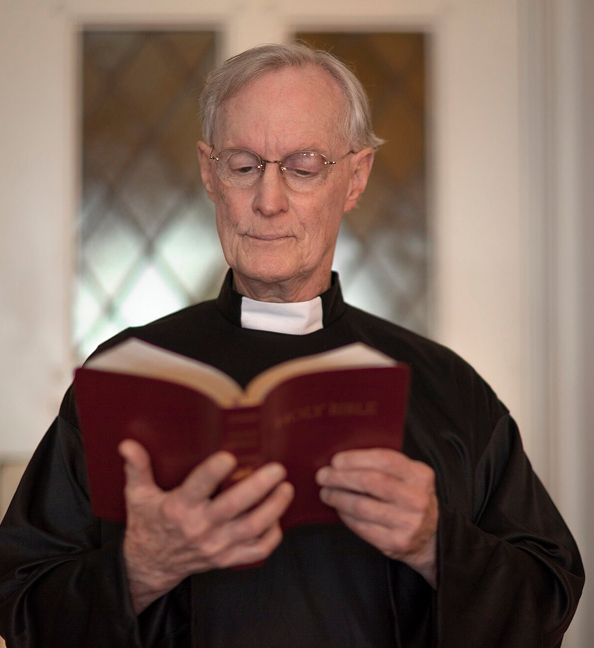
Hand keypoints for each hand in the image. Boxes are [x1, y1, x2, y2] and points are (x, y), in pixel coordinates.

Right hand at [119, 440, 293, 613]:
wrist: (150, 565)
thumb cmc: (147, 524)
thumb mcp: (138, 496)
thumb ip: (138, 468)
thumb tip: (127, 444)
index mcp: (178, 508)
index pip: (198, 487)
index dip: (214, 472)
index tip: (230, 456)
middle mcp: (200, 528)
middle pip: (235, 507)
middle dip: (259, 487)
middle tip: (277, 469)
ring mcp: (216, 546)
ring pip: (252, 528)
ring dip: (274, 508)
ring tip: (286, 488)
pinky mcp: (227, 559)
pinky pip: (257, 551)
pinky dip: (273, 536)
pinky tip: (278, 517)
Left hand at [316, 449, 437, 587]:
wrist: (432, 536)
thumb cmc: (410, 497)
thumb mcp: (409, 476)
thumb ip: (384, 465)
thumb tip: (342, 460)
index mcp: (420, 475)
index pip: (384, 460)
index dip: (356, 459)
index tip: (336, 461)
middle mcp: (417, 498)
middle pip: (370, 482)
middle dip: (340, 478)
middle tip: (323, 476)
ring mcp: (408, 522)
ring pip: (362, 506)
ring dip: (338, 498)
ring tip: (326, 493)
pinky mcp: (396, 542)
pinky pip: (362, 527)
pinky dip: (346, 516)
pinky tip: (339, 509)